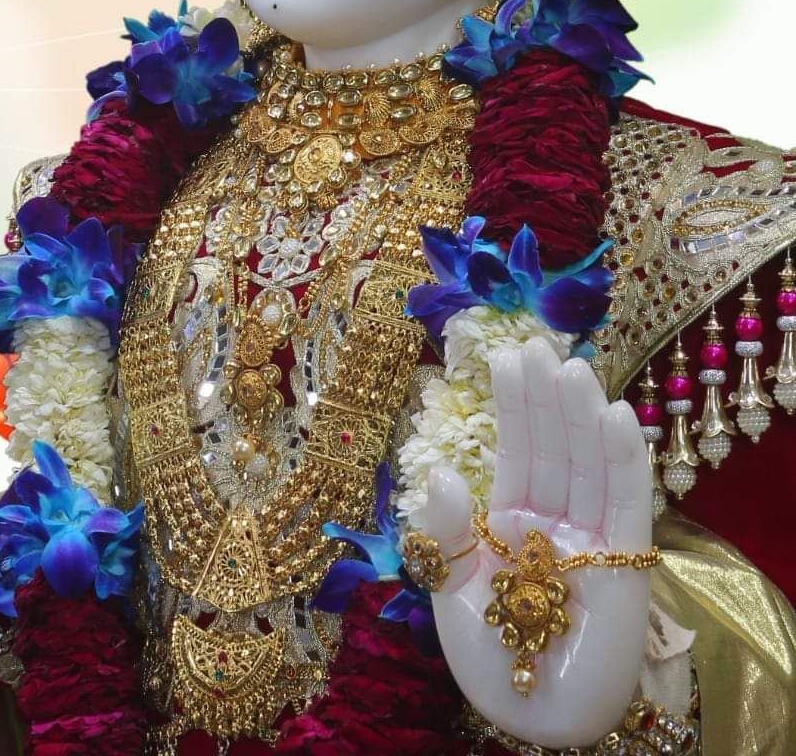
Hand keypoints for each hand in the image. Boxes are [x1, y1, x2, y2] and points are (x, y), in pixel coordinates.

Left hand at [421, 337, 651, 748]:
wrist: (532, 718)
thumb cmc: (491, 660)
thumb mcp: (450, 591)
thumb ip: (446, 533)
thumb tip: (439, 471)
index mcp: (512, 521)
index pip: (517, 451)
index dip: (515, 405)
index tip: (507, 356)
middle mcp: (555, 521)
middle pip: (555, 447)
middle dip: (546, 398)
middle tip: (539, 346)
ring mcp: (591, 538)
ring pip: (589, 464)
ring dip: (582, 415)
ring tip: (572, 369)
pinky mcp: (624, 562)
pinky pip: (626, 503)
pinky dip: (623, 460)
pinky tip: (616, 418)